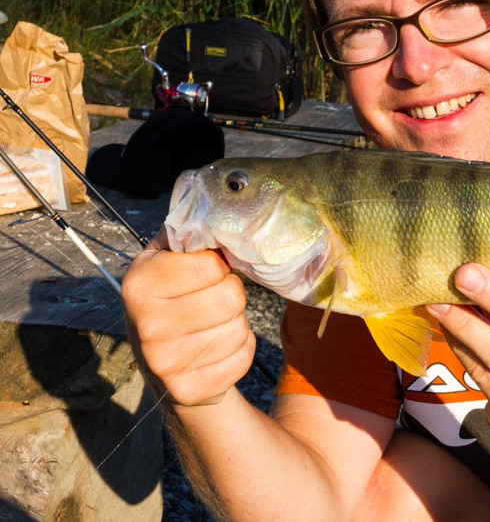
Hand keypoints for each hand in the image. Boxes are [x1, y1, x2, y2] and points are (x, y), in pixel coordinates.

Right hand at [122, 229, 255, 406]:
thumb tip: (228, 205)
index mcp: (139, 282)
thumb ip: (192, 235)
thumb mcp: (170, 260)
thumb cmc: (175, 297)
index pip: (212, 265)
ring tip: (211, 326)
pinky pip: (243, 358)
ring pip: (239, 329)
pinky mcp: (188, 390)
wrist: (166, 363)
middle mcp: (145, 325)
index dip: (218, 267)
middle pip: (230, 299)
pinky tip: (216, 350)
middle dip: (231, 297)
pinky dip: (240, 352)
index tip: (206, 273)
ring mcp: (164, 363)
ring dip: (237, 325)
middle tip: (211, 301)